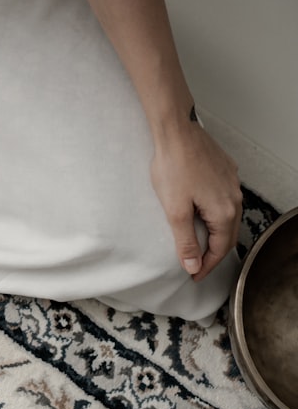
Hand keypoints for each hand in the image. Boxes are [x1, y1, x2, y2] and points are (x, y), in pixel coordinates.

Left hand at [150, 120, 241, 281]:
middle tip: (196, 267)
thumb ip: (185, 241)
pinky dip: (215, 216)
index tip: (194, 276)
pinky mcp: (225, 172)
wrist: (177, 132)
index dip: (206, 266)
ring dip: (215, 235)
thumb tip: (192, 265)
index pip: (220, 249)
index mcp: (224, 211)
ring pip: (228, 218)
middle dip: (213, 254)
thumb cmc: (173, 167)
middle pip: (228, 235)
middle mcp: (234, 198)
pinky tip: (202, 216)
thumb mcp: (175, 211)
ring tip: (199, 246)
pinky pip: (225, 201)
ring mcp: (232, 183)